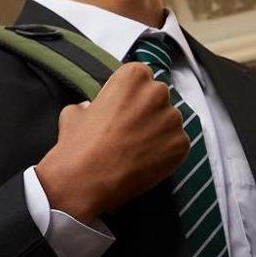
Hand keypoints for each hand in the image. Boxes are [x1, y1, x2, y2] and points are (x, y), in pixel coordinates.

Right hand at [35, 62, 190, 217]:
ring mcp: (173, 119)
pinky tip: (147, 160)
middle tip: (131, 129)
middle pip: (158, 97)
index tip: (123, 108)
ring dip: (158, 130)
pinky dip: (166, 151)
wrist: (87, 181)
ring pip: (170, 121)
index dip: (132, 94)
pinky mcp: (181, 144)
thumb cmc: (79, 145)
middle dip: (148, 110)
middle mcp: (158, 92)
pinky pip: (177, 143)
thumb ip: (91, 103)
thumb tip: (92, 108)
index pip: (141, 77)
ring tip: (137, 148)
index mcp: (134, 76)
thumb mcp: (74, 112)